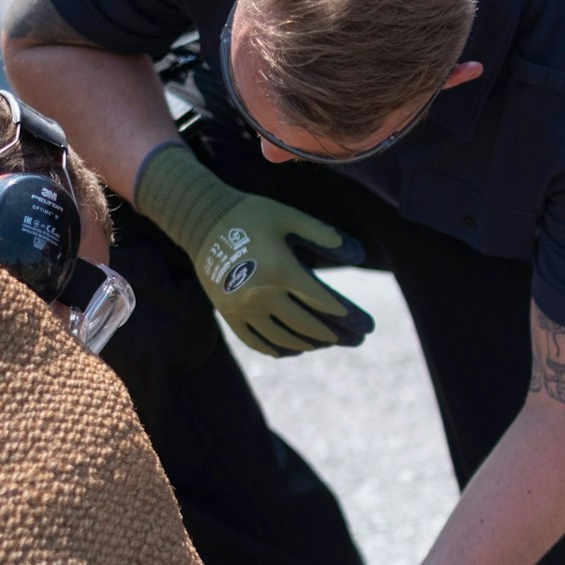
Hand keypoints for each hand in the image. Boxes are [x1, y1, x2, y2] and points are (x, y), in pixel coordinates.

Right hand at [132, 142, 373, 355]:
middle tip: (356, 339)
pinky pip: (256, 342)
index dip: (346, 315)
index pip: (321, 301)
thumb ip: (323, 234)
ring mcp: (242, 307)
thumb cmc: (251, 215)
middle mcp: (261, 293)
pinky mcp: (228, 314)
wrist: (201, 219)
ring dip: (310, 344)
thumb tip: (358, 255)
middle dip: (336, 335)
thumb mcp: (289, 216)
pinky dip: (278, 349)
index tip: (364, 323)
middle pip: (306, 325)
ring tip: (328, 342)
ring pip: (283, 338)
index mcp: (279, 269)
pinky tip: (295, 349)